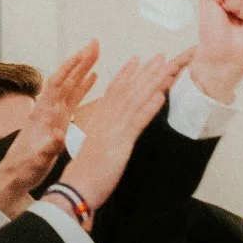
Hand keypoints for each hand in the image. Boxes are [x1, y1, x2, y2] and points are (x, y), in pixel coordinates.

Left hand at [0, 41, 99, 217]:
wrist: (12, 177)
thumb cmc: (23, 169)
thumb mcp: (35, 161)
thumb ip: (47, 148)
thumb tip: (57, 136)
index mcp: (42, 116)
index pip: (57, 84)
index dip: (70, 68)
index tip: (84, 53)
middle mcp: (47, 110)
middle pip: (65, 78)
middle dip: (79, 60)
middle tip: (95, 43)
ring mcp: (53, 115)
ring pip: (70, 85)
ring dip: (83, 69)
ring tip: (97, 54)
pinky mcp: (57, 122)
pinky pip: (73, 99)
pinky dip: (83, 86)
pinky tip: (94, 78)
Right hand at [61, 51, 192, 214]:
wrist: (77, 187)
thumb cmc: (86, 173)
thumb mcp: (96, 148)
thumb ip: (105, 136)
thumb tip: (113, 133)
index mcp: (100, 120)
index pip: (115, 91)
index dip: (127, 74)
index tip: (137, 60)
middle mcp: (106, 119)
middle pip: (127, 90)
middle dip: (144, 72)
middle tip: (159, 55)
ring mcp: (113, 129)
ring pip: (135, 100)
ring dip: (151, 82)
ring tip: (165, 67)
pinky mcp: (120, 143)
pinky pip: (137, 122)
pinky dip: (149, 108)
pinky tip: (161, 96)